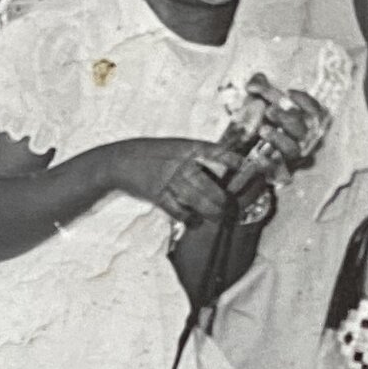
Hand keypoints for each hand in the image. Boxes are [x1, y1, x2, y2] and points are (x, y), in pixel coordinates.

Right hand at [110, 138, 233, 229]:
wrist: (120, 160)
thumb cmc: (151, 153)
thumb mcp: (175, 146)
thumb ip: (196, 155)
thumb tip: (223, 165)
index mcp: (187, 148)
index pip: (216, 152)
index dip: (233, 160)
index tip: (248, 168)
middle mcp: (180, 163)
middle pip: (209, 184)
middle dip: (223, 199)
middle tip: (232, 207)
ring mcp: (169, 180)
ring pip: (197, 200)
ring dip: (210, 211)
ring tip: (218, 217)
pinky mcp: (158, 195)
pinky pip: (177, 210)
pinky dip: (188, 218)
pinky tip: (194, 222)